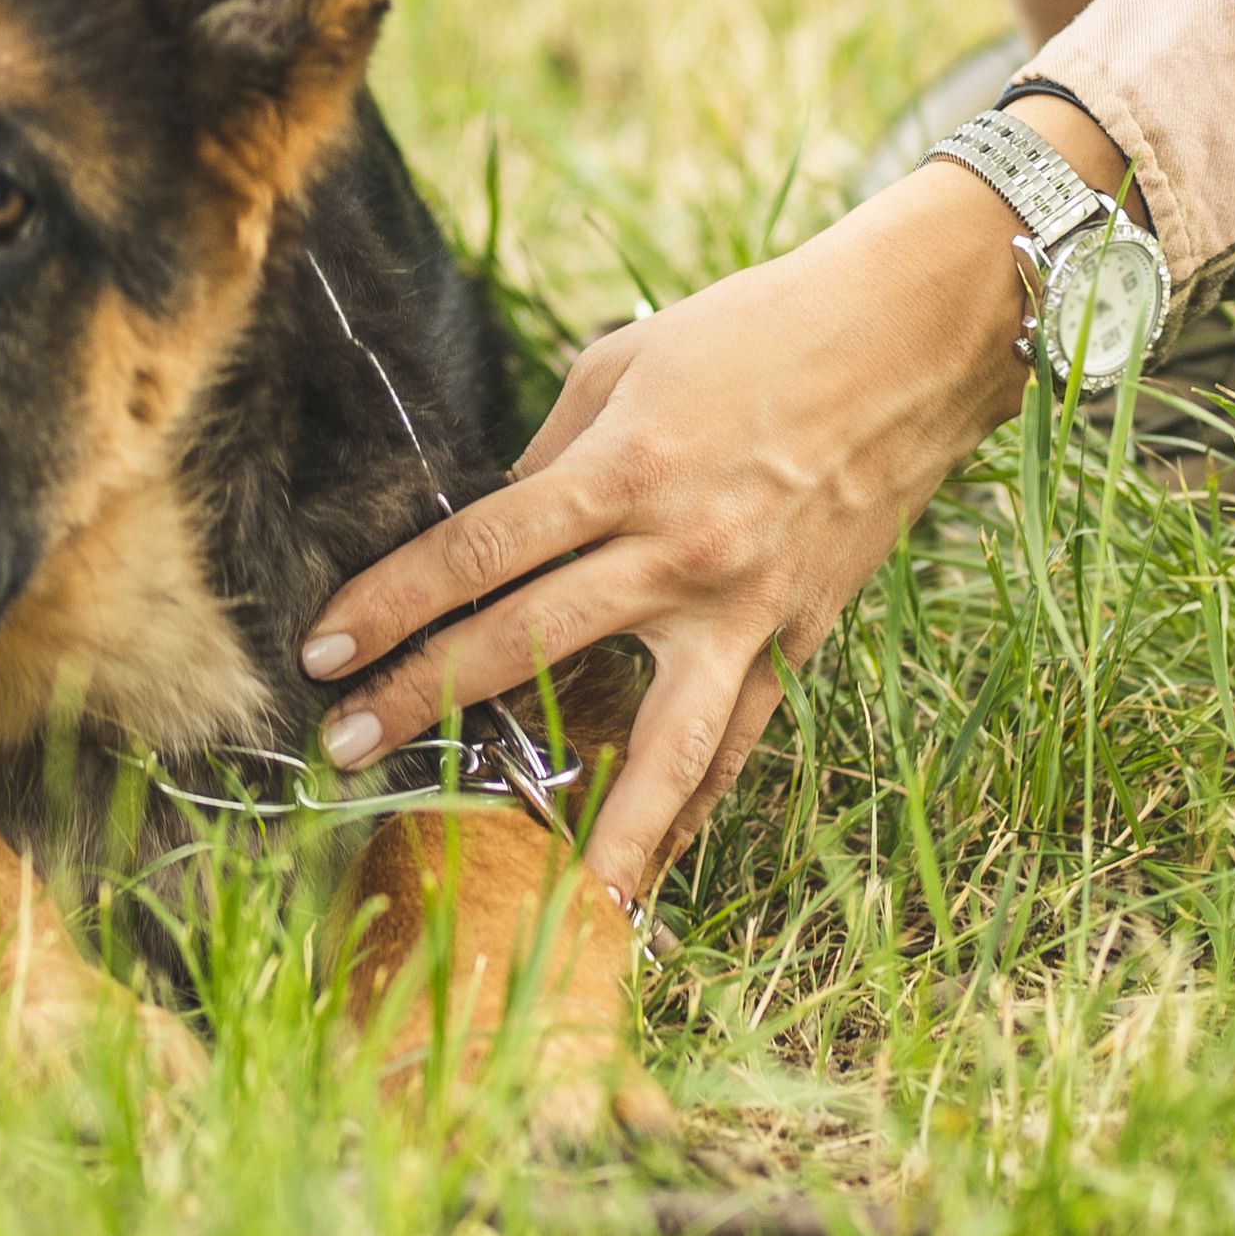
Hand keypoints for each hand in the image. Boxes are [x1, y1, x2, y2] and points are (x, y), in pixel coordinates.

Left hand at [294, 169, 1040, 907]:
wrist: (912, 340)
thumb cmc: (755, 331)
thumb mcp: (627, 363)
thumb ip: (553, 455)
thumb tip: (494, 529)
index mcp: (626, 468)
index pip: (480, 552)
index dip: (392, 604)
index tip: (322, 649)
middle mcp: (681, 550)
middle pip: (529, 643)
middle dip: (425, 699)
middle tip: (343, 748)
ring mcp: (747, 606)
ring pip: (660, 741)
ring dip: (598, 823)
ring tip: (550, 904)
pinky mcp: (800, 635)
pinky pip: (736, 740)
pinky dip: (693, 807)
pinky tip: (651, 865)